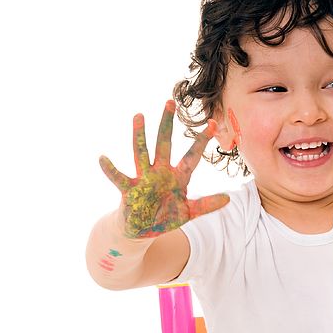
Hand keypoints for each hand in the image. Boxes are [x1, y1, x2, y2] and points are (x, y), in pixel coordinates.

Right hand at [99, 100, 228, 237]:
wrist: (142, 230)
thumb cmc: (164, 217)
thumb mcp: (188, 212)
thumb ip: (207, 205)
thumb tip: (229, 199)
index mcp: (177, 177)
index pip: (192, 156)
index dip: (202, 141)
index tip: (214, 123)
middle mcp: (160, 173)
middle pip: (164, 144)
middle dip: (167, 124)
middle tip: (169, 102)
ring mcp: (144, 179)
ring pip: (142, 153)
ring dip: (140, 135)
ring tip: (139, 116)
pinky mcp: (129, 189)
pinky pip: (119, 178)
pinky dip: (110, 169)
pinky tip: (103, 158)